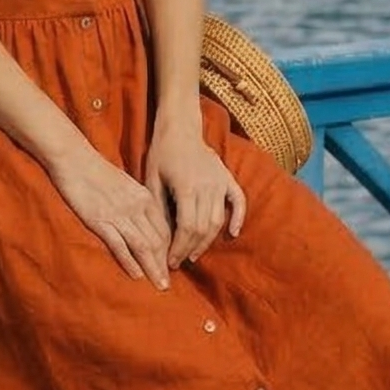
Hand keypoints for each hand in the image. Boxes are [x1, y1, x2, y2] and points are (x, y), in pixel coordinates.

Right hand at [51, 139, 172, 288]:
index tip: (171, 267)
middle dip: (164, 265)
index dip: (170, 251)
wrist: (74, 159)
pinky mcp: (100, 220)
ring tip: (159, 285)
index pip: (164, 230)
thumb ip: (137, 204)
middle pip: (157, 241)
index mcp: (144, 198)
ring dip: (153, 268)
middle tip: (168, 285)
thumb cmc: (97, 172)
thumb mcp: (126, 185)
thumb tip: (144, 223)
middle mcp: (136, 207)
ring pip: (143, 246)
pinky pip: (120, 245)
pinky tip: (136, 275)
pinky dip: (130, 261)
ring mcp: (119, 214)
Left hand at [146, 116, 246, 267]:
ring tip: (195, 253)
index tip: (170, 260)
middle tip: (180, 261)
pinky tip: (233, 233)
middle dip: (191, 248)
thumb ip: (158, 206)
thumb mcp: (151, 179)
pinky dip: (238, 218)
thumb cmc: (161, 153)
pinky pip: (239, 200)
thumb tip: (160, 238)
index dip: (179, 247)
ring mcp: (220, 182)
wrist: (180, 127)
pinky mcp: (227, 178)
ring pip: (218, 220)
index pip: (187, 227)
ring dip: (208, 241)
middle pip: (204, 228)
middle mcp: (207, 186)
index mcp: (187, 187)